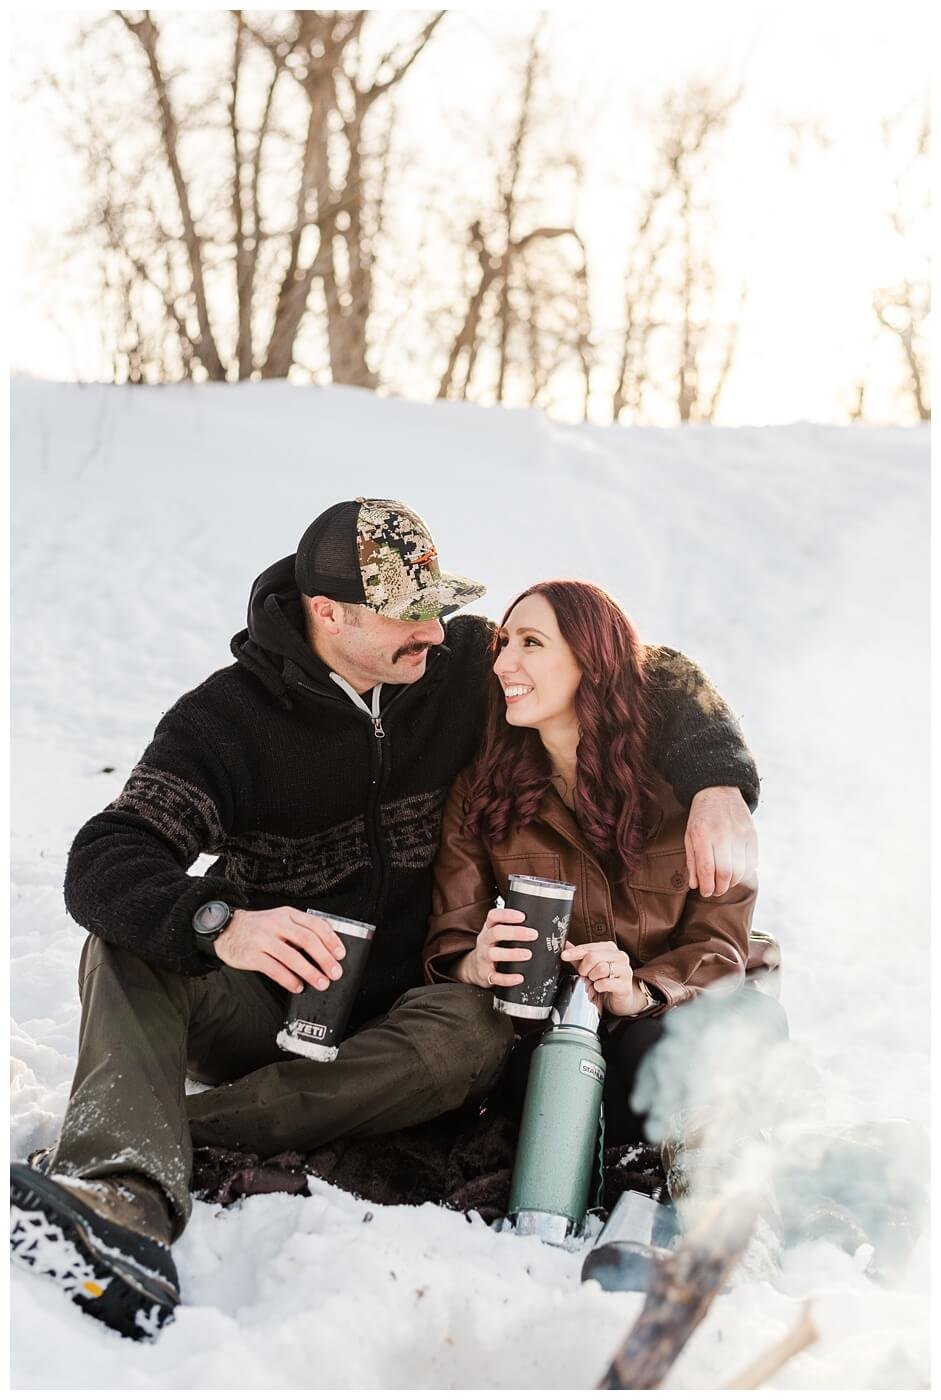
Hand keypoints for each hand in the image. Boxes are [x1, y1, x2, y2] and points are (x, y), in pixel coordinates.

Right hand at [215, 907, 346, 993]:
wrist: (226, 929)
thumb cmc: (258, 928)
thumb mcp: (280, 920)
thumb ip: (299, 929)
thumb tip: (326, 950)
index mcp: (287, 914)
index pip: (315, 924)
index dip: (331, 940)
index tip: (341, 954)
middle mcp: (276, 924)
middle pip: (306, 940)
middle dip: (324, 958)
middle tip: (335, 972)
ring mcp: (263, 939)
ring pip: (292, 956)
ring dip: (309, 972)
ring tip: (321, 983)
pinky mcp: (252, 955)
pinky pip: (274, 969)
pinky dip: (289, 980)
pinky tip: (297, 986)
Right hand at [453, 907, 537, 988]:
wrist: (474, 968)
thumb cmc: (491, 947)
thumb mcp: (496, 933)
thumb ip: (510, 927)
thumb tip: (535, 923)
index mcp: (488, 929)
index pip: (494, 916)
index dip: (507, 915)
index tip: (522, 917)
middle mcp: (484, 941)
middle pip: (496, 933)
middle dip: (515, 933)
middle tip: (533, 934)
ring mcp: (484, 958)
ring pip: (494, 954)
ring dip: (512, 954)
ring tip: (528, 954)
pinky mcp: (486, 974)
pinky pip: (496, 977)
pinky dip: (508, 979)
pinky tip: (519, 978)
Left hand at [560, 940, 647, 1016]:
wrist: (620, 999)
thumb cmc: (605, 981)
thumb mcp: (590, 967)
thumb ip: (579, 957)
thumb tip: (566, 945)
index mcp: (610, 948)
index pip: (589, 947)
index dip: (574, 952)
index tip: (564, 955)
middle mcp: (620, 956)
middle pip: (593, 957)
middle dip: (584, 968)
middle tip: (585, 975)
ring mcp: (625, 970)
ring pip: (601, 968)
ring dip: (592, 977)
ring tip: (594, 981)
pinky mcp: (625, 985)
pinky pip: (606, 983)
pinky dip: (598, 986)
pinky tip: (599, 988)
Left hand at [684, 786, 757, 896]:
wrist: (719, 790)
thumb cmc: (701, 817)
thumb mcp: (689, 835)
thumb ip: (692, 861)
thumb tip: (695, 885)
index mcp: (703, 834)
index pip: (707, 868)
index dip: (707, 886)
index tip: (705, 892)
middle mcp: (722, 834)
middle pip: (725, 872)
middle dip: (720, 888)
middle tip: (715, 891)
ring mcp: (740, 833)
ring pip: (740, 870)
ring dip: (732, 882)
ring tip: (724, 882)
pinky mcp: (752, 834)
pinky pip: (752, 862)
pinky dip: (744, 873)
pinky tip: (736, 873)